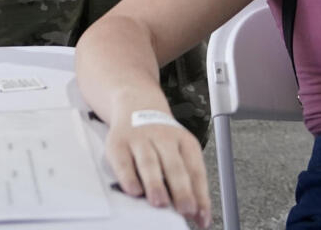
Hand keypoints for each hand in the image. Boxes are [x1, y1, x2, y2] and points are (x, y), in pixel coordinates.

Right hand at [104, 113, 210, 227]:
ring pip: (149, 162)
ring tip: (160, 203)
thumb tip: (199, 216)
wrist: (137, 104)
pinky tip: (133, 191)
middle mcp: (163, 138)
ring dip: (155, 184)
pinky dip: (128, 177)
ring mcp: (140, 139)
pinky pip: (123, 161)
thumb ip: (189, 182)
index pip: (195, 170)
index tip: (202, 216)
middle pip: (174, 165)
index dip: (200, 194)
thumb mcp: (180, 151)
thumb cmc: (161, 137)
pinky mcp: (118, 143)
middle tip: (186, 209)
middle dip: (181, 189)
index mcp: (184, 142)